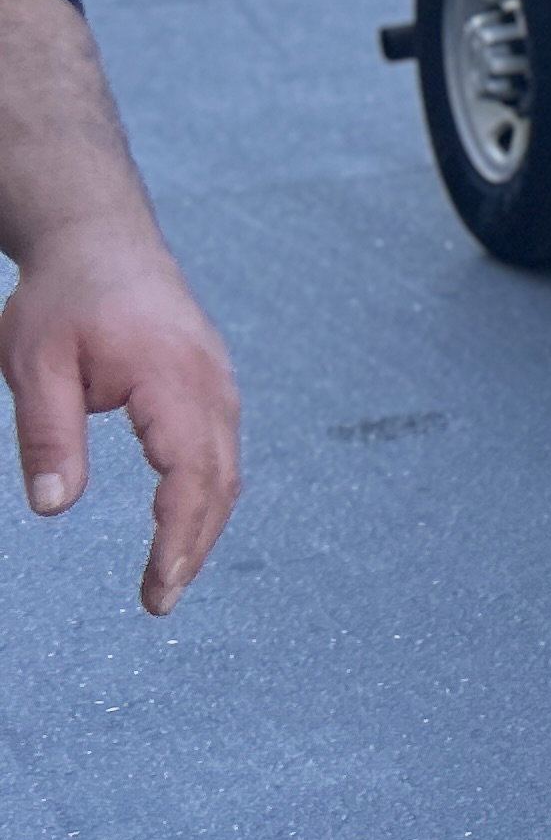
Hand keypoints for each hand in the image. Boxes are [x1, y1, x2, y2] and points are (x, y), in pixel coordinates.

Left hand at [8, 226, 242, 615]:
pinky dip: (208, 494)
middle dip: (194, 547)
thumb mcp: (34, 366)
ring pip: (227, 469)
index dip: (177, 539)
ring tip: (170, 573)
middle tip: (159, 601)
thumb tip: (53, 508)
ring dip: (204, 525)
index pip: (188, 476)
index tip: (157, 589)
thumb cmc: (65, 298)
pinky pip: (221, 449)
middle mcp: (211, 385)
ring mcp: (218, 382)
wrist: (101, 238)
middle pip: (219, 482)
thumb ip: (48, 437)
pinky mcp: (211, 384)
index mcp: (171, 380)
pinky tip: (183, 520)